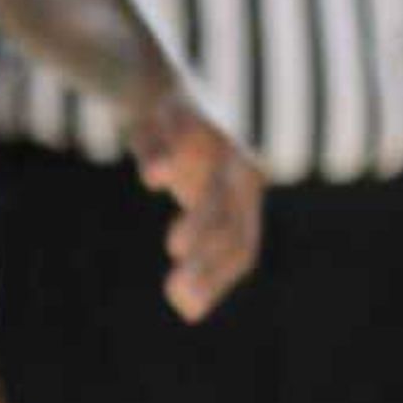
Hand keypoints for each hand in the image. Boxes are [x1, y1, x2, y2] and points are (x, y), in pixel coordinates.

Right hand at [127, 90, 261, 320]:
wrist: (163, 89)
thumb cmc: (186, 162)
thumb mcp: (197, 208)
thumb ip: (198, 256)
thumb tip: (191, 312)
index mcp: (246, 193)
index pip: (243, 245)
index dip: (219, 278)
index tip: (186, 308)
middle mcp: (237, 167)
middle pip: (232, 220)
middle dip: (207, 259)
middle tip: (176, 289)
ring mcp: (211, 140)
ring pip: (212, 183)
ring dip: (199, 217)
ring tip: (178, 245)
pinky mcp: (179, 114)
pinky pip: (172, 138)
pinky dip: (164, 157)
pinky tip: (156, 178)